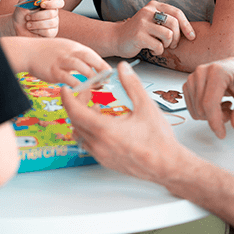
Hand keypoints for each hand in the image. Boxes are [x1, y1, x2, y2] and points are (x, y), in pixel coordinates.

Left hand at [12, 0, 63, 37]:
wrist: (17, 26)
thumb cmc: (22, 12)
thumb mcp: (25, 1)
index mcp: (49, 3)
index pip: (59, 2)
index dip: (52, 3)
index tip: (41, 4)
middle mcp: (54, 13)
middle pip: (52, 13)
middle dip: (37, 15)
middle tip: (27, 16)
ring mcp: (54, 24)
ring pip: (51, 23)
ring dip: (36, 23)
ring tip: (28, 24)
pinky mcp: (51, 33)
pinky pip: (48, 32)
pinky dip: (38, 30)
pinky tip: (32, 30)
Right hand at [15, 37, 109, 85]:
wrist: (27, 51)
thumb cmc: (48, 52)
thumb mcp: (65, 48)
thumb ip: (78, 56)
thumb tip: (94, 68)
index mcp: (73, 46)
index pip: (92, 54)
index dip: (101, 64)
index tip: (109, 73)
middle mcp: (68, 52)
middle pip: (89, 57)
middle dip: (100, 68)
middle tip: (107, 80)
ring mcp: (60, 61)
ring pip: (79, 67)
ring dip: (91, 77)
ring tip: (97, 86)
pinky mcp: (53, 71)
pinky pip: (67, 78)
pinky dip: (76, 84)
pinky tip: (81, 90)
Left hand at [60, 61, 186, 182]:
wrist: (167, 165)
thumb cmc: (158, 139)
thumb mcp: (146, 106)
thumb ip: (132, 84)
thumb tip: (122, 67)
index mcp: (105, 130)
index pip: (75, 112)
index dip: (68, 98)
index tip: (66, 88)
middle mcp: (99, 145)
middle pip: (75, 121)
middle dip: (76, 104)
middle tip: (87, 92)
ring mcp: (101, 155)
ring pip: (80, 134)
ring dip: (82, 119)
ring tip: (96, 107)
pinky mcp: (105, 161)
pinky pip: (88, 144)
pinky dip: (89, 131)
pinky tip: (103, 123)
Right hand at [112, 1, 195, 57]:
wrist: (117, 38)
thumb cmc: (140, 32)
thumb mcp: (153, 21)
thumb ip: (167, 21)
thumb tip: (190, 31)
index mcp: (154, 5)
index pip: (177, 13)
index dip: (187, 26)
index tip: (192, 37)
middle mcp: (148, 11)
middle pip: (174, 24)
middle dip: (176, 38)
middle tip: (171, 45)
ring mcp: (142, 23)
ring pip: (168, 35)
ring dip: (166, 45)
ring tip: (159, 46)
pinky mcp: (138, 35)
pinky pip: (158, 46)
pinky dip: (158, 51)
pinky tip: (151, 50)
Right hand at [183, 58, 233, 138]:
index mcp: (217, 71)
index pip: (209, 102)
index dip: (214, 121)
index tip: (222, 134)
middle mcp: (201, 72)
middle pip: (202, 108)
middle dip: (217, 117)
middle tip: (232, 111)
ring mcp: (192, 78)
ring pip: (196, 110)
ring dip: (211, 115)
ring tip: (225, 105)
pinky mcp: (188, 84)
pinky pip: (192, 109)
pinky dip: (205, 112)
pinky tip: (217, 103)